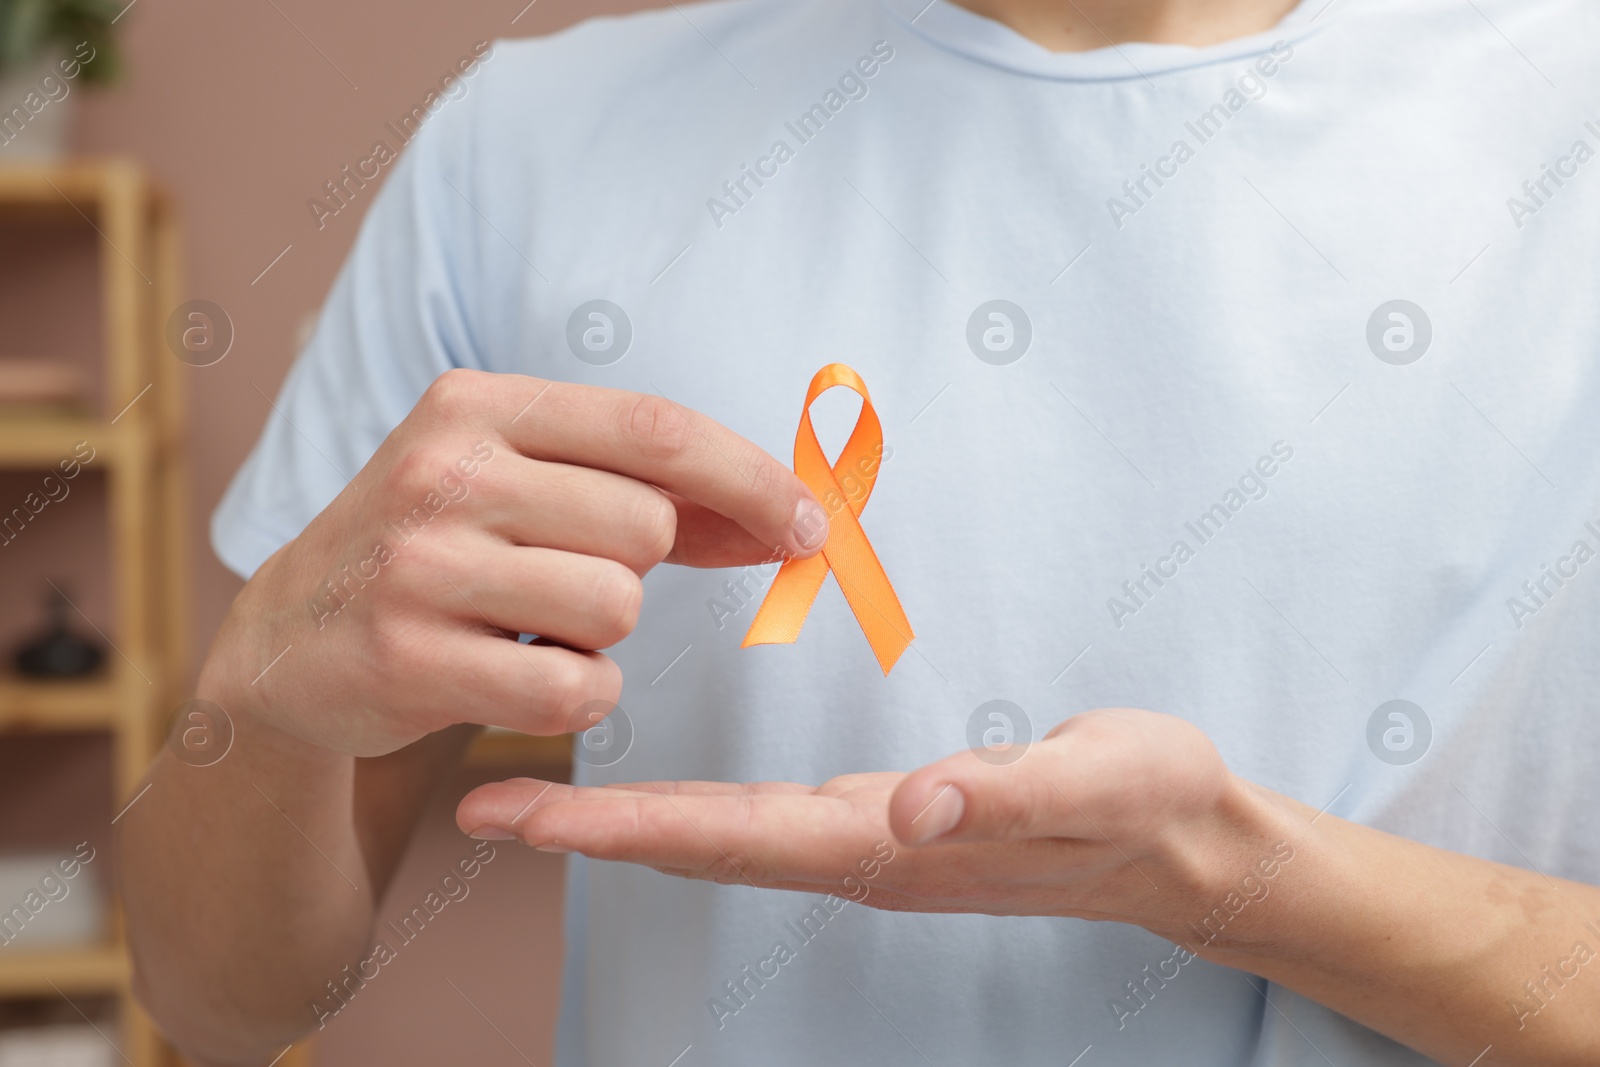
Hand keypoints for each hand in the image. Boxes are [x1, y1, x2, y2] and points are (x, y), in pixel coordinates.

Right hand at [201, 369, 827, 756]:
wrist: (289, 638)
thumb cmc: (441, 549)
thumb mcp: (521, 485)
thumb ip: (646, 490)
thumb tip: (790, 519)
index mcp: (478, 404)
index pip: (654, 429)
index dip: (750, 478)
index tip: (809, 524)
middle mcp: (442, 471)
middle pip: (645, 528)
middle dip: (637, 569)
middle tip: (568, 579)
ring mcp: (419, 565)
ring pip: (614, 608)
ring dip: (600, 636)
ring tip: (528, 626)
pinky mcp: (406, 658)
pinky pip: (572, 692)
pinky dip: (572, 698)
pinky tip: (515, 678)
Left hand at [455, 709, 1279, 936]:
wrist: (1181, 842)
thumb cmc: (1144, 801)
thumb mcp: (1093, 781)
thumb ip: (1005, 791)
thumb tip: (905, 803)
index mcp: (893, 840)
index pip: (736, 835)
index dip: (625, 828)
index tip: (526, 815)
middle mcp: (861, 849)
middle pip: (700, 844)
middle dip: (587, 832)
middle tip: (480, 811)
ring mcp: (867, 842)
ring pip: (720, 836)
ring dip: (619, 823)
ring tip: (529, 803)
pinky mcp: (883, 822)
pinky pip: (758, 821)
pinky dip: (684, 811)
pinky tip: (650, 797)